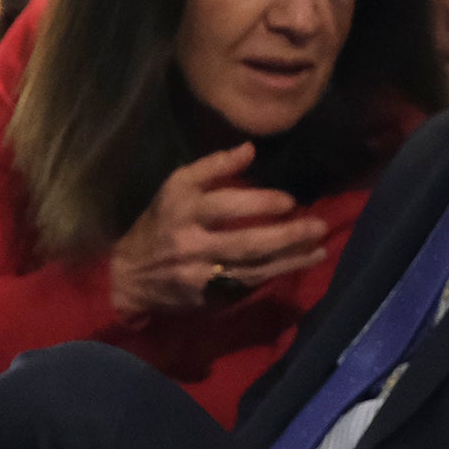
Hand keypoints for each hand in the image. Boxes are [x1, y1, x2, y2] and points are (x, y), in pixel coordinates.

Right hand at [109, 146, 328, 315]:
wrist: (128, 276)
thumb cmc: (159, 223)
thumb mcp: (177, 187)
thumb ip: (212, 167)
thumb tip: (250, 149)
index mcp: (181, 210)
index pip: (224, 204)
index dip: (260, 202)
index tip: (289, 200)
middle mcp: (190, 244)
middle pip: (245, 242)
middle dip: (286, 236)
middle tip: (318, 226)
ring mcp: (200, 275)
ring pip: (252, 270)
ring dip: (290, 260)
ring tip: (319, 249)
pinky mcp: (207, 298)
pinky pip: (247, 286)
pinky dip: (275, 275)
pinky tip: (297, 264)